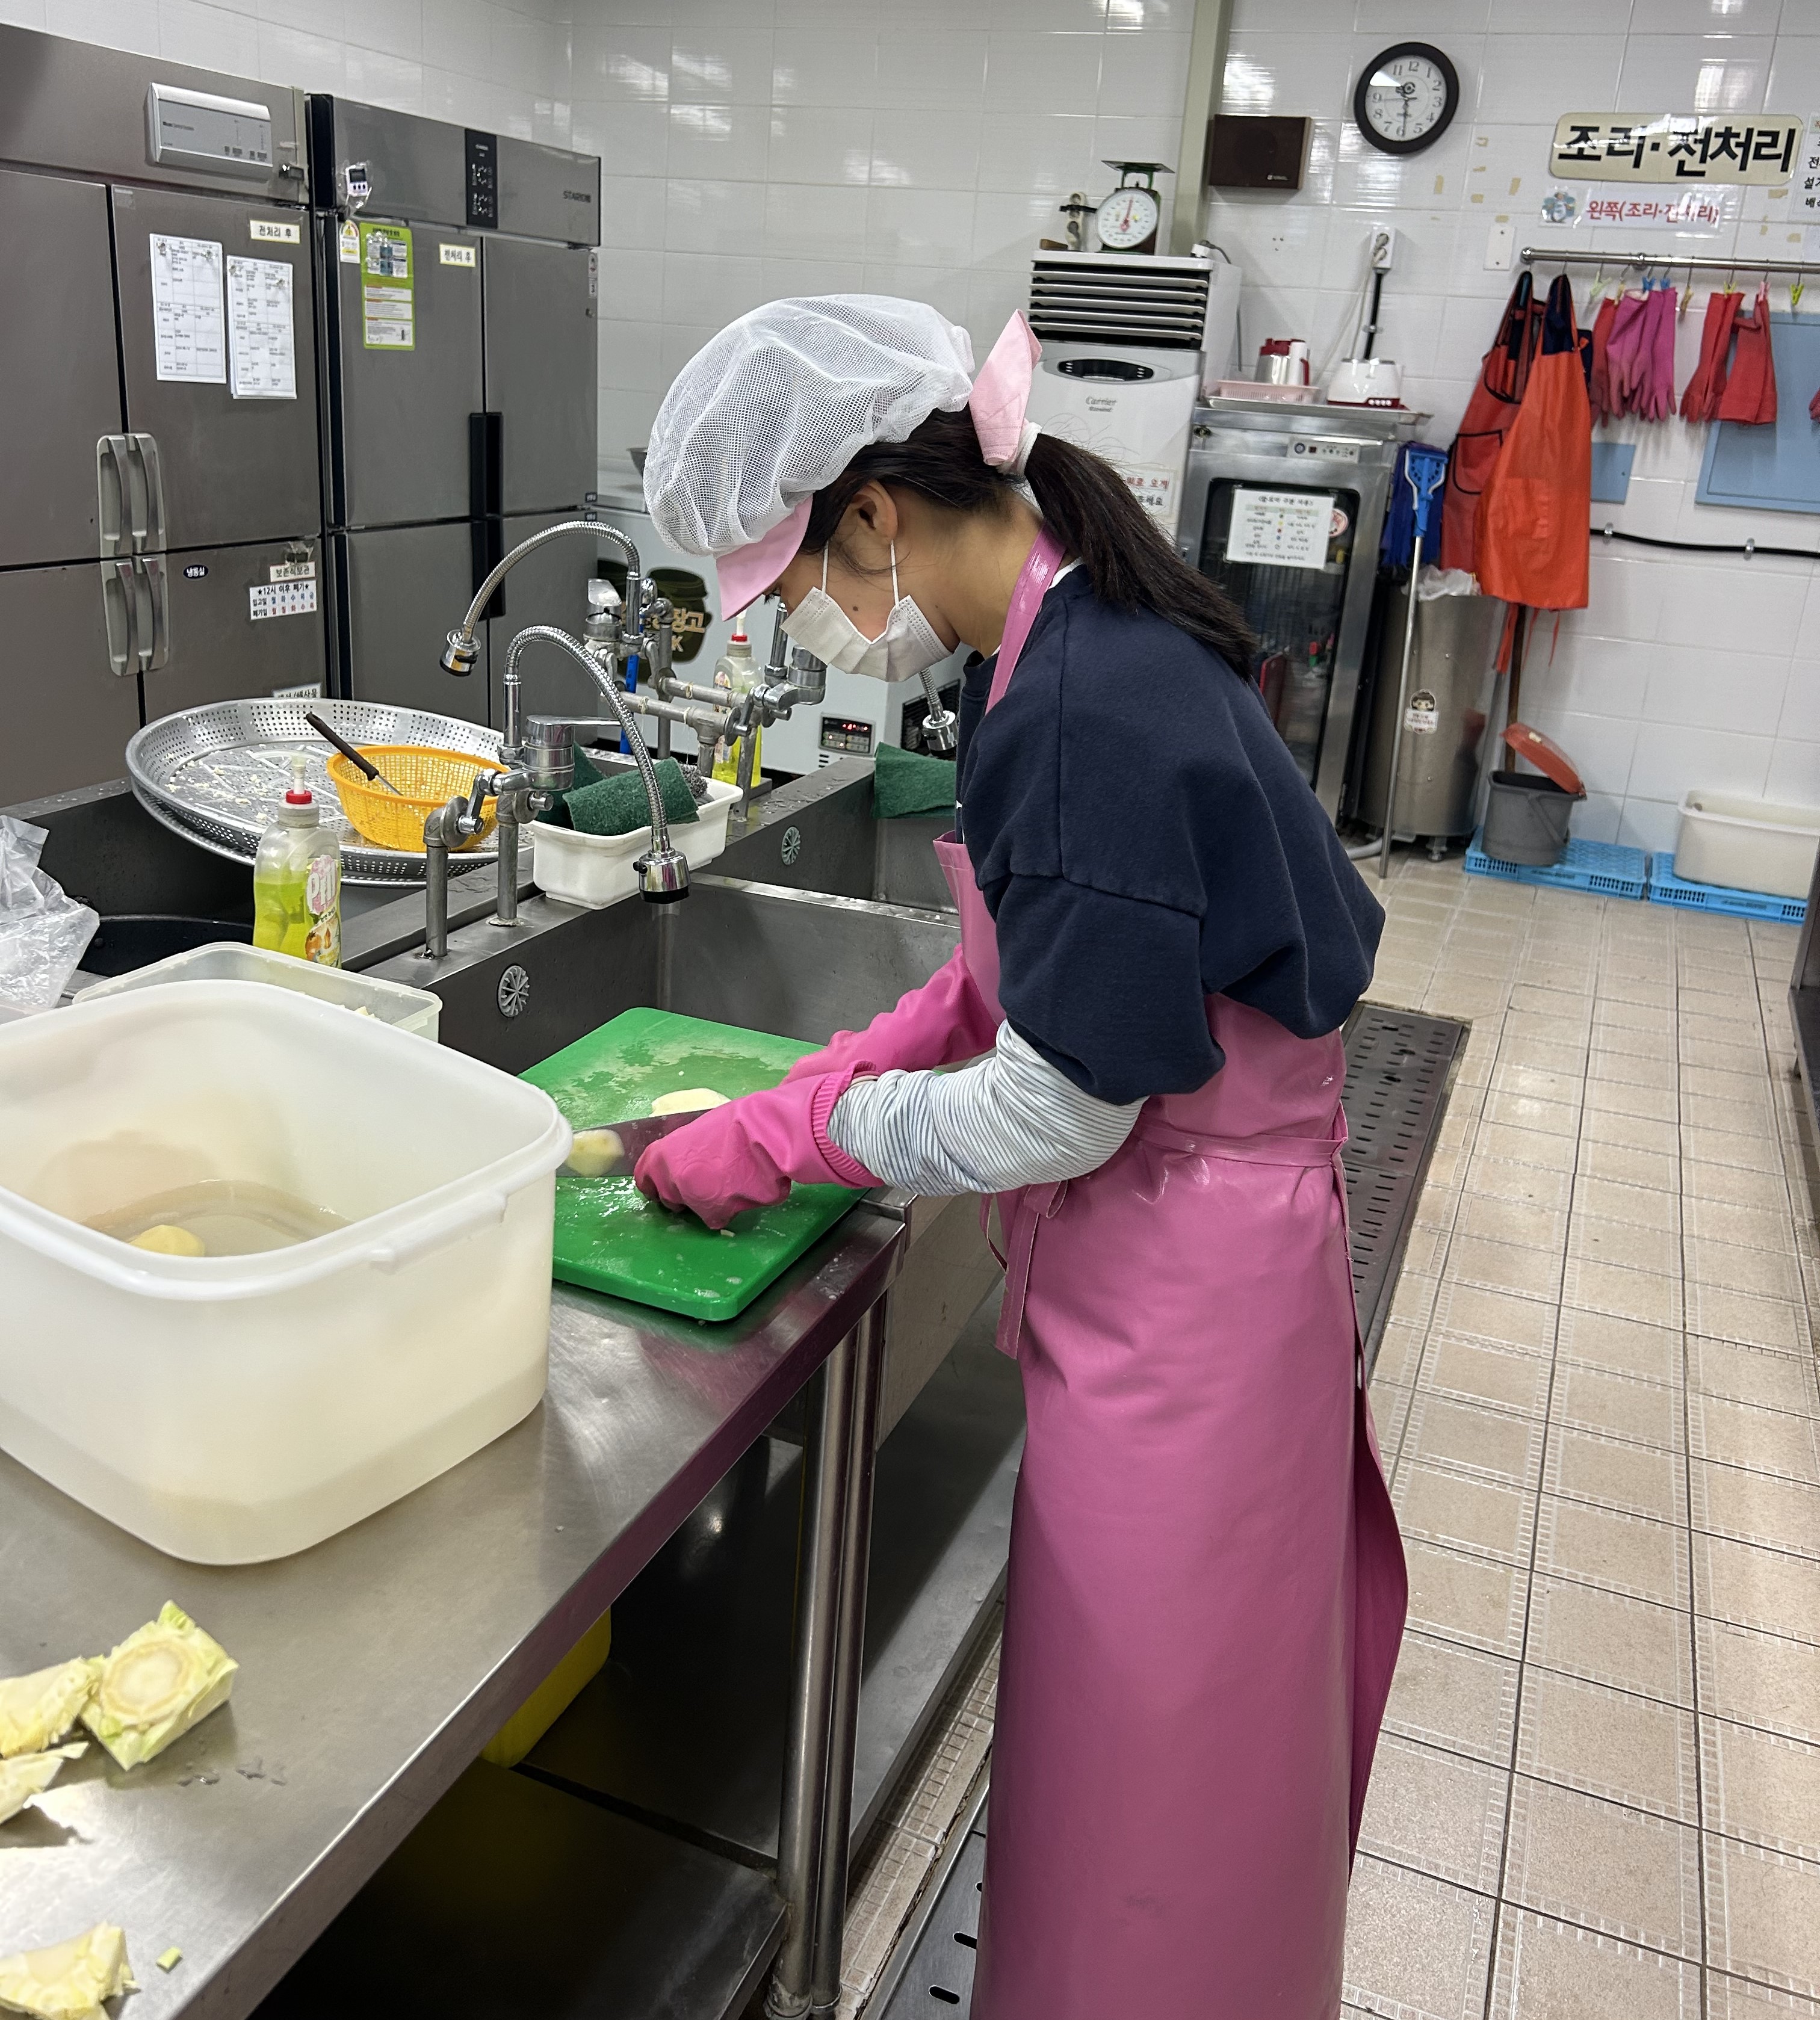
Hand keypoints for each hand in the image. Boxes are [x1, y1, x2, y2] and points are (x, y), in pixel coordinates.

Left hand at [633, 1072, 877, 1230]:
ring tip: (729, 1181)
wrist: (765, 1134)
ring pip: (693, 1209)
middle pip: (667, 1197)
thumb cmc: (736, 1123)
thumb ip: (684, 1150)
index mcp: (663, 1154)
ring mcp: (692, 1199)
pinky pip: (717, 1217)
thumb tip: (685, 1159)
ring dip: (706, 1201)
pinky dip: (729, 1208)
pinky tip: (742, 1190)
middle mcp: (672, 1179)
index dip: (653, 1182)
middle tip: (705, 1180)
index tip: (660, 1185)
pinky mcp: (715, 1213)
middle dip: (682, 1194)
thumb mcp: (699, 1129)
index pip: (643, 1177)